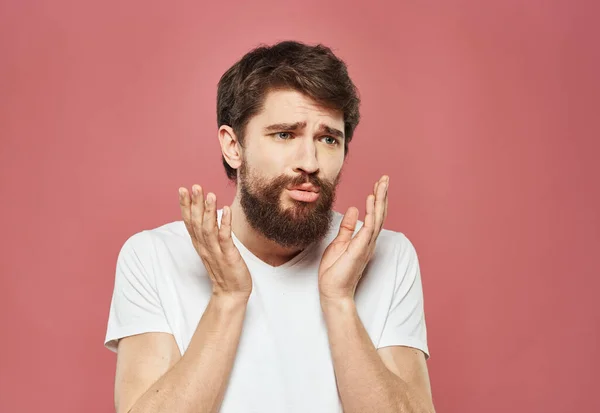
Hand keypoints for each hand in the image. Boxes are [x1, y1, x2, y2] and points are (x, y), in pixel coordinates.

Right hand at [179, 185, 252, 299]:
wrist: (232, 293)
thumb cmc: (225, 270)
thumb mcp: (212, 250)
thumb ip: (208, 235)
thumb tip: (206, 217)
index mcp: (200, 244)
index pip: (189, 222)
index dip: (185, 206)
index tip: (183, 190)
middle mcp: (205, 247)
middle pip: (196, 222)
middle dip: (195, 203)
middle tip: (194, 186)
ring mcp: (216, 252)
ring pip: (208, 229)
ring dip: (208, 211)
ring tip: (210, 194)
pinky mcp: (228, 256)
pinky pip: (224, 238)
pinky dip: (224, 223)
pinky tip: (226, 210)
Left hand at [318, 175, 388, 301]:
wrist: (333, 291)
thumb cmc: (335, 271)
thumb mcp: (339, 243)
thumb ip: (348, 227)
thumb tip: (354, 210)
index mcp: (364, 239)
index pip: (373, 215)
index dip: (376, 200)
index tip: (378, 185)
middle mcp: (369, 241)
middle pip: (379, 213)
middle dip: (382, 195)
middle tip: (385, 178)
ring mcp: (366, 244)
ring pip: (377, 217)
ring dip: (380, 199)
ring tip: (381, 183)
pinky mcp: (361, 248)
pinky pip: (369, 227)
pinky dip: (371, 212)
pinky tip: (370, 199)